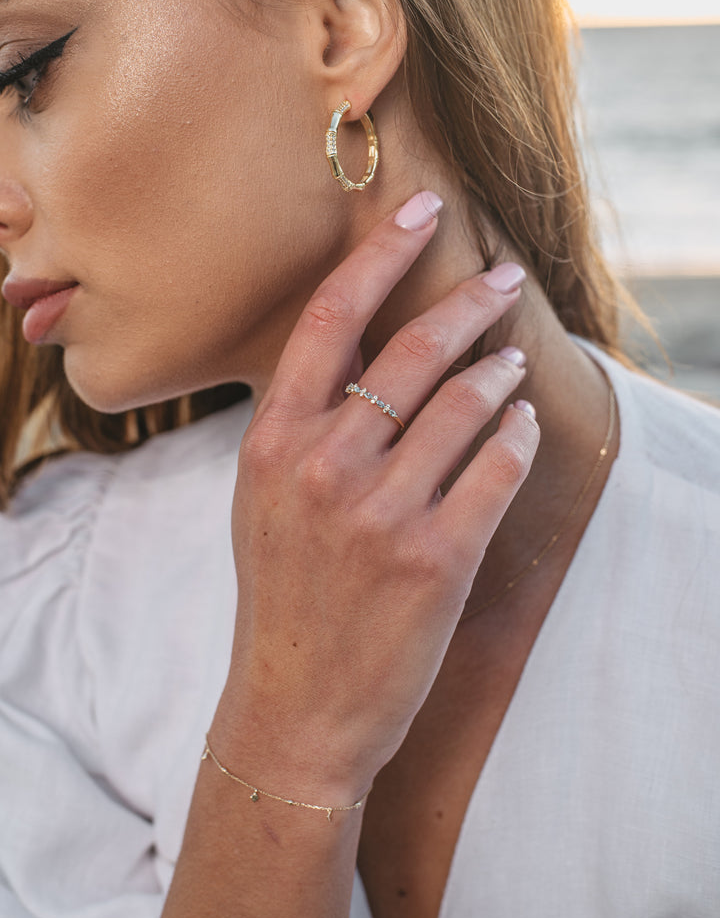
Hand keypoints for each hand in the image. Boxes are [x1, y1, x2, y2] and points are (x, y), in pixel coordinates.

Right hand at [219, 194, 538, 803]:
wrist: (295, 707)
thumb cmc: (283, 595)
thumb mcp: (265, 497)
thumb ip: (305, 424)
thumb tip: (368, 350)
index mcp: (274, 441)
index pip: (333, 317)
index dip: (383, 252)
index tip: (424, 210)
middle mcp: (326, 465)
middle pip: (414, 349)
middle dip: (471, 300)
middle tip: (503, 278)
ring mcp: (382, 513)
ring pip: (468, 403)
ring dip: (500, 371)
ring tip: (512, 361)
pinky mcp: (438, 558)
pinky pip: (498, 469)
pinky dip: (517, 437)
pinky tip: (520, 426)